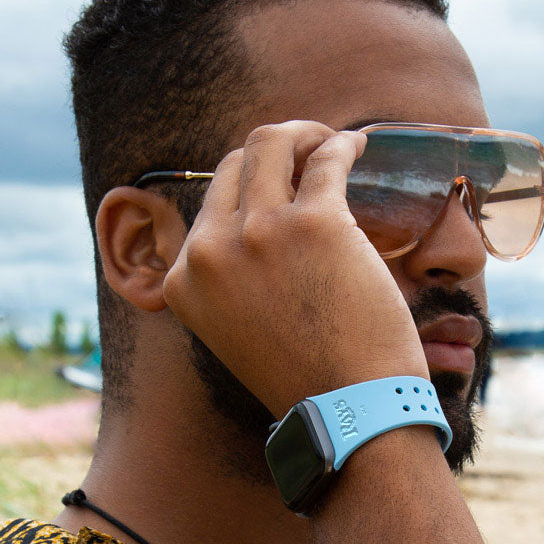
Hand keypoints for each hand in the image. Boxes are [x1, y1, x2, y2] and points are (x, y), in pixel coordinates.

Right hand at [163, 121, 429, 416]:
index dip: (248, 185)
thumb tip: (255, 224)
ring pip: (273, 143)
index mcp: (185, 279)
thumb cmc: (306, 376)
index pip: (211, 203)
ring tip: (330, 142)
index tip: (280, 183)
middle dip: (275, 149)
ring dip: (305, 134)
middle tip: (309, 154)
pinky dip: (344, 144)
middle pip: (236, 162)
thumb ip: (231, 280)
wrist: (348, 409)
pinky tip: (358, 146)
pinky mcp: (315, 222)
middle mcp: (211, 250)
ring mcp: (260, 232)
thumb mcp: (236, 329)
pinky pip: (328, 158)